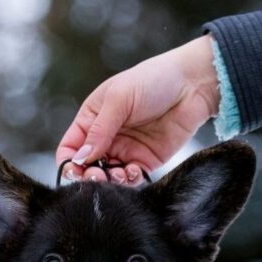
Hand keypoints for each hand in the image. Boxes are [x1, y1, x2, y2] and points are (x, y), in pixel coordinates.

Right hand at [55, 36, 219, 184]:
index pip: (71, 147)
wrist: (192, 84)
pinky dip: (129, 180)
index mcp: (92, 119)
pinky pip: (131, 178)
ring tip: (117, 175)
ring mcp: (126, 150)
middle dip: (89, 176)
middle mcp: (106, 138)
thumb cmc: (152, 80)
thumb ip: (99, 130)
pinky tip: (133, 171)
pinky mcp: (146, 161)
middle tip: (97, 177)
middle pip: (87, 168)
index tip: (75, 170)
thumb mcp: (119, 99)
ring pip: (108, 176)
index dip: (69, 162)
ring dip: (109, 181)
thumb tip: (80, 158)